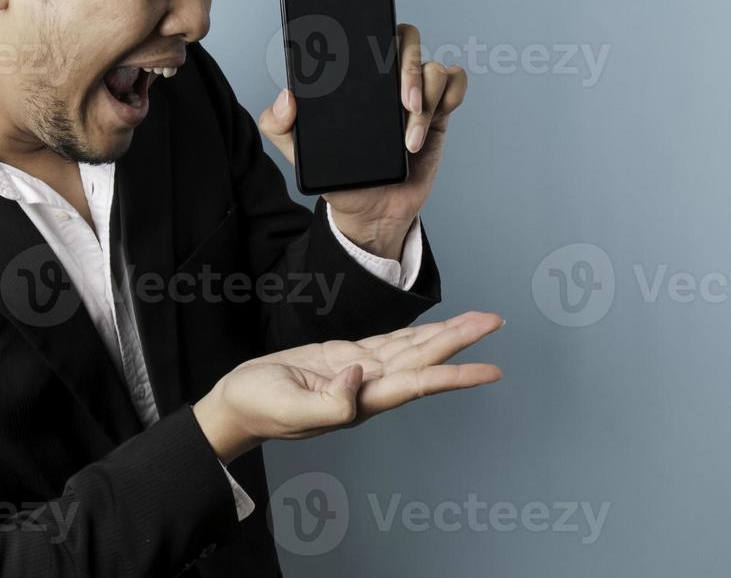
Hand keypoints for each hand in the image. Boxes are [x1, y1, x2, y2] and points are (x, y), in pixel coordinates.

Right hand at [192, 311, 502, 462]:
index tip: (490, 370)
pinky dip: (413, 335)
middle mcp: (368, 387)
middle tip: (494, 321)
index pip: (418, 384)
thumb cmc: (258, 409)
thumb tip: (359, 376)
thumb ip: (328, 403)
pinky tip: (431, 330)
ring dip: (443, 335)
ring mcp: (357, 372)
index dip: (455, 376)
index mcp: (360, 401)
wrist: (236, 404)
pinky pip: (388, 344)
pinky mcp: (342, 358)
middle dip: (459, 341)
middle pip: (424, 360)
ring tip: (477, 320)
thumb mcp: (289, 409)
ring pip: (410, 349)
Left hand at [260, 22, 467, 258]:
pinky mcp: (437, 110)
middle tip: (404, 102)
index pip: (366, 35)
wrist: (370, 211)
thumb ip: (277, 126)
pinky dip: (451, 95)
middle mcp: (383, 78)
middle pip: (407, 39)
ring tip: (409, 139)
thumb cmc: (338, 176)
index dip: (375, 30)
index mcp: (352, 77)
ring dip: (427, 100)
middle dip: (410, 67)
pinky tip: (432, 122)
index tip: (375, 56)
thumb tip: (286, 96)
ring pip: (433, 68)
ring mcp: (413, 92)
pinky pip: (455, 82)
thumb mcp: (297, 152)